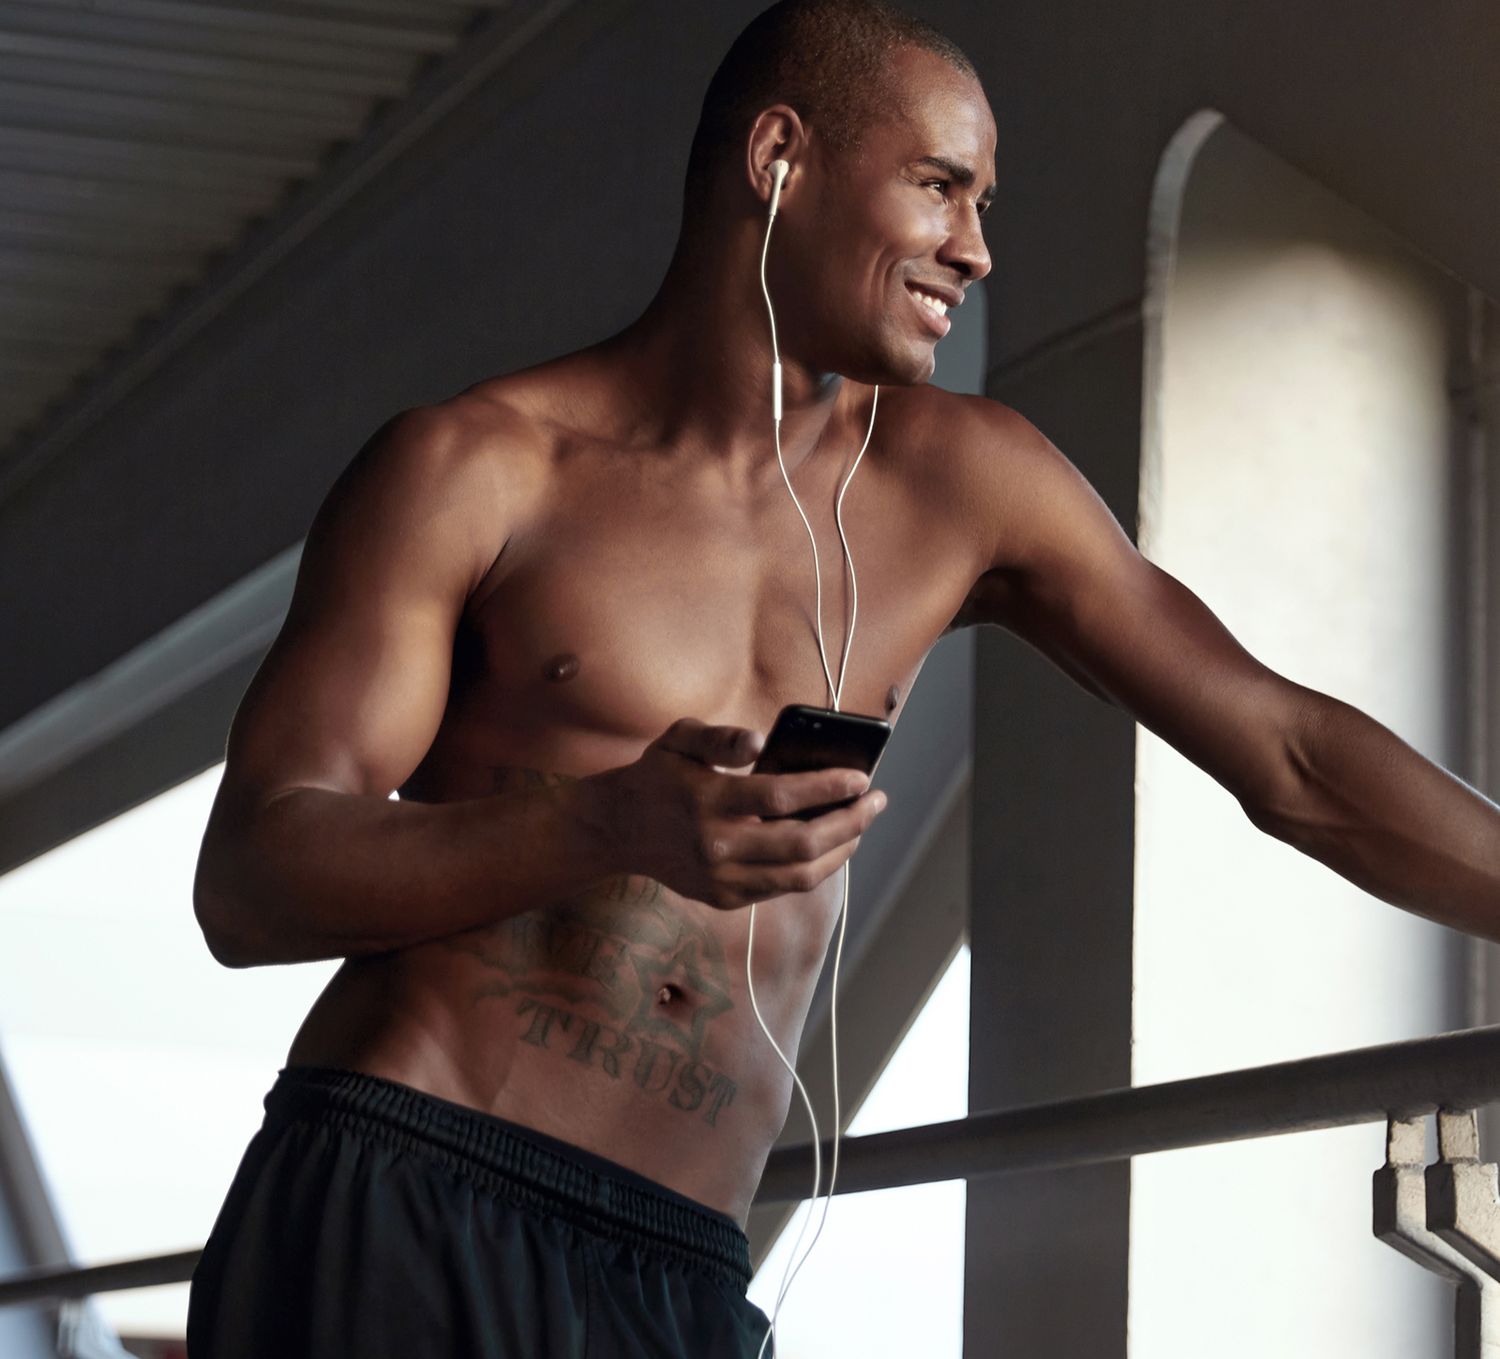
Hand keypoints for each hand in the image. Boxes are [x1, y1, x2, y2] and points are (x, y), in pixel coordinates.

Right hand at [593, 717, 887, 909]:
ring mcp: (720, 878)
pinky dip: (814, 869)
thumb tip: (761, 740)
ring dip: (841, 851)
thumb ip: (721, 736)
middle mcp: (716, 846)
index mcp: (707, 800)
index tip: (860, 778)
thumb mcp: (679, 738)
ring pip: (799, 876)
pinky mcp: (724, 898)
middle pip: (801, 843)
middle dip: (849, 822)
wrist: (617, 828)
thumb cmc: (658, 774)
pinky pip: (782, 889)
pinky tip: (831, 845)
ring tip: (861, 825)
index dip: (828, 787)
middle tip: (876, 801)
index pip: (781, 797)